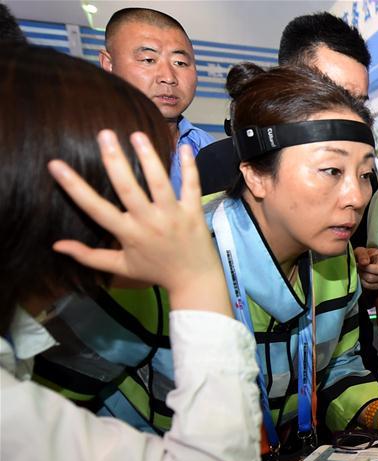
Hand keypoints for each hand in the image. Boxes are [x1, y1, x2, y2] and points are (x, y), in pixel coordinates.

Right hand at [48, 130, 230, 316]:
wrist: (195, 281)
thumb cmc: (156, 271)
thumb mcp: (121, 266)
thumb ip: (89, 255)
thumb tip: (56, 245)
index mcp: (128, 234)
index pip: (95, 208)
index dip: (74, 187)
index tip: (55, 164)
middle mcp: (149, 222)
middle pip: (128, 189)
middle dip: (115, 161)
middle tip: (104, 134)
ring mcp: (173, 216)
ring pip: (160, 184)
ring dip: (150, 158)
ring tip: (137, 135)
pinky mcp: (194, 212)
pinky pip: (192, 186)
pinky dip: (190, 167)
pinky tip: (184, 146)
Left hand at [354, 247, 377, 290]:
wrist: (357, 266)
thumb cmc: (361, 257)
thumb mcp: (359, 251)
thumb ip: (361, 255)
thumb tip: (365, 262)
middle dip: (368, 268)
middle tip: (361, 265)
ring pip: (376, 279)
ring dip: (365, 276)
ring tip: (362, 271)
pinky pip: (374, 286)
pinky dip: (366, 283)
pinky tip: (363, 279)